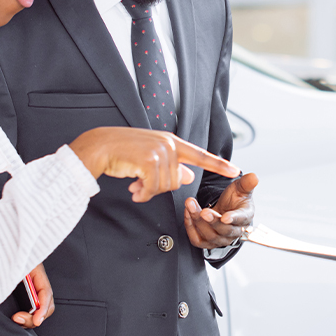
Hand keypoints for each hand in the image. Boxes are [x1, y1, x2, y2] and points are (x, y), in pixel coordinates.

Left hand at [11, 263, 54, 328]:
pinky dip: (26, 314)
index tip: (37, 320)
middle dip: (35, 316)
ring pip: (39, 307)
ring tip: (15, 318)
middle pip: (46, 304)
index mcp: (35, 270)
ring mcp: (30, 287)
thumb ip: (10, 275)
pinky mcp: (21, 292)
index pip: (46, 292)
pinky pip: (30, 307)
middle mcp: (35, 280)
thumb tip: (11, 291)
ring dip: (30, 317)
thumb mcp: (6, 262)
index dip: (43, 308)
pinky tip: (15, 316)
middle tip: (17, 318)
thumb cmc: (2, 249)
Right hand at [70, 128, 239, 201]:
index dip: (218, 164)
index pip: (200, 155)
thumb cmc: (123, 151)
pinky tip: (133, 189)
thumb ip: (171, 165)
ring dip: (148, 191)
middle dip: (158, 188)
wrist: (100, 146)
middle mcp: (169, 144)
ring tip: (135, 184)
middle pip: (176, 181)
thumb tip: (188, 176)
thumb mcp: (151, 156)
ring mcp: (160, 152)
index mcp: (172, 141)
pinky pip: (152, 189)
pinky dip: (143, 193)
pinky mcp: (149, 161)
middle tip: (141, 184)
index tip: (234, 171)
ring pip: (165, 186)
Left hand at [184, 172, 258, 249]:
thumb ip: (247, 183)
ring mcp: (221, 238)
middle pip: (223, 230)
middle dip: (211, 220)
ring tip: (190, 205)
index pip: (240, 220)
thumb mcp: (241, 188)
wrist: (226, 208)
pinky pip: (198, 240)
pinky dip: (190, 228)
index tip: (225, 217)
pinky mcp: (208, 242)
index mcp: (245, 217)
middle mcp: (234, 231)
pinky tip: (188, 213)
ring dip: (197, 221)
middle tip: (203, 210)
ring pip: (209, 235)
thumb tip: (254, 176)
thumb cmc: (235, 199)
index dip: (233, 219)